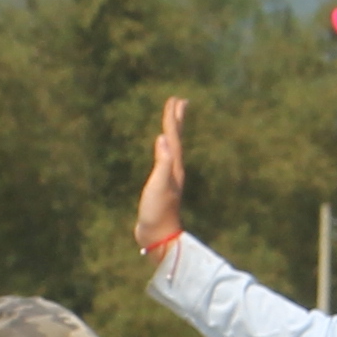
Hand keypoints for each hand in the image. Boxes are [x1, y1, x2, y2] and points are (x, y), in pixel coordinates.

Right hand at [133, 98, 189, 259]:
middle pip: (176, 140)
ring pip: (172, 148)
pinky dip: (164, 149)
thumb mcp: (158, 185)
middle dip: (177, 120)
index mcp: (173, 167)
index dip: (172, 119)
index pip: (173, 137)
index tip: (174, 100)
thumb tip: (163, 138)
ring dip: (173, 132)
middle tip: (180, 101)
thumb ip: (162, 162)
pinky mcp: (161, 186)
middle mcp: (174, 170)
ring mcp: (168, 178)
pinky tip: (162, 150)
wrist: (158, 237)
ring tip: (172, 121)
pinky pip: (164, 159)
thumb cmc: (157, 212)